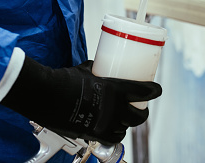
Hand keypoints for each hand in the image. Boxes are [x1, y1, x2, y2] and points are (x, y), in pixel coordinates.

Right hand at [0, 57, 161, 144]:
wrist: (47, 95)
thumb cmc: (64, 79)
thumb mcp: (86, 69)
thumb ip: (98, 70)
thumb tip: (101, 67)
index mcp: (116, 90)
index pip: (144, 92)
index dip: (154, 90)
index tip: (156, 89)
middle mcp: (114, 109)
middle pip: (139, 116)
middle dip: (142, 112)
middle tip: (141, 108)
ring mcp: (105, 124)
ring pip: (125, 128)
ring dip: (127, 124)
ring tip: (125, 119)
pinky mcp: (94, 134)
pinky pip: (112, 138)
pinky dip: (114, 134)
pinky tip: (112, 129)